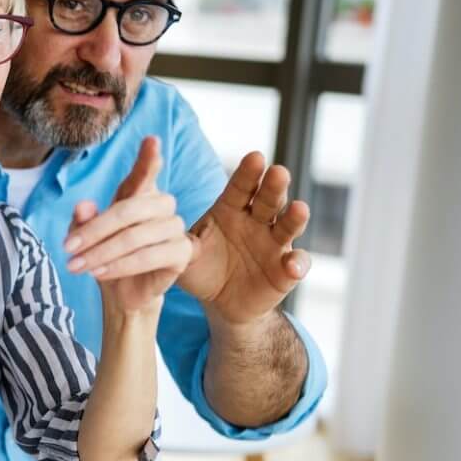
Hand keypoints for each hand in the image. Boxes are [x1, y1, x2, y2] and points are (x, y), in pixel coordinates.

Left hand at [64, 136, 192, 315]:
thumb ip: (82, 220)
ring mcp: (176, 227)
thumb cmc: (105, 255)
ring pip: (135, 236)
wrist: (123, 292)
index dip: (148, 158)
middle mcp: (162, 205)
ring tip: (76, 266)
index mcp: (140, 192)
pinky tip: (99, 273)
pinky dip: (119, 266)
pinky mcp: (182, 253)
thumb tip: (83, 205)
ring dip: (101, 253)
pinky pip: (148, 257)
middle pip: (129, 210)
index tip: (151, 140)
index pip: (144, 173)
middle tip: (67, 248)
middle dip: (94, 231)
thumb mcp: (85, 236)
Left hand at [179, 150, 311, 324]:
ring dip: (295, 216)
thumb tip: (161, 229)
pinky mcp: (288, 269)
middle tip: (278, 172)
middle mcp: (258, 220)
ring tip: (299, 208)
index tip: (255, 157)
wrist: (220, 302)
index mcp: (232, 209)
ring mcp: (276, 243)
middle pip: (269, 199)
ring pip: (289, 224)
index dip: (248, 173)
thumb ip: (179, 240)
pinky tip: (291, 265)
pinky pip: (297, 263)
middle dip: (274, 185)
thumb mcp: (187, 254)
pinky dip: (297, 263)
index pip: (241, 187)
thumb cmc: (202, 269)